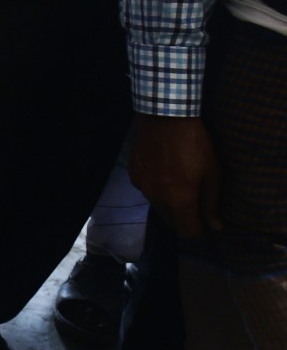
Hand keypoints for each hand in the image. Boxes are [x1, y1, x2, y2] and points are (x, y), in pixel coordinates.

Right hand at [128, 113, 222, 239]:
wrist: (163, 117)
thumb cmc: (194, 143)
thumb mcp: (212, 171)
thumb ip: (211, 202)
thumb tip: (215, 227)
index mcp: (178, 201)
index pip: (187, 232)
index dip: (198, 232)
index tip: (206, 225)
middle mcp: (156, 199)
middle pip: (171, 221)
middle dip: (184, 217)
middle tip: (195, 201)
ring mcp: (142, 188)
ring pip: (158, 205)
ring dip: (169, 201)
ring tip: (178, 181)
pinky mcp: (133, 176)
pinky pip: (147, 190)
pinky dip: (156, 186)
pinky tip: (163, 169)